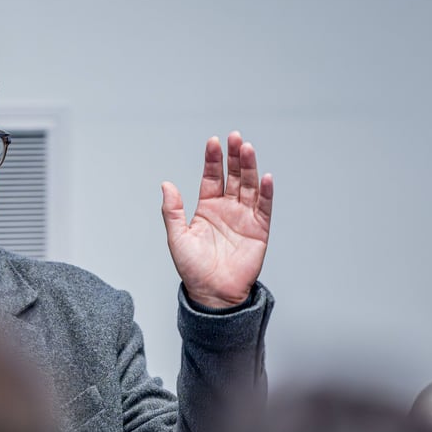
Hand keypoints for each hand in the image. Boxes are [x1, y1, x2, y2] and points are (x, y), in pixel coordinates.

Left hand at [161, 131, 272, 308]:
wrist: (212, 293)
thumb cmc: (192, 268)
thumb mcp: (177, 236)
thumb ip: (172, 210)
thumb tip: (166, 184)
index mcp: (207, 208)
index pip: (212, 177)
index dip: (213, 160)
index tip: (214, 142)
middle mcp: (227, 209)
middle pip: (234, 176)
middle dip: (235, 157)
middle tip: (235, 137)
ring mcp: (244, 218)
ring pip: (250, 187)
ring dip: (250, 168)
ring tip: (248, 149)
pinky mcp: (259, 230)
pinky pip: (264, 208)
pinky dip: (266, 193)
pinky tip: (265, 177)